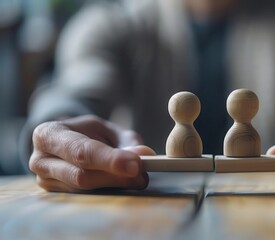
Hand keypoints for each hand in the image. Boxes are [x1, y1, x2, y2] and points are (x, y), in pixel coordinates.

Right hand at [29, 115, 155, 191]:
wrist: (68, 142)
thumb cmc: (88, 133)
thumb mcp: (107, 129)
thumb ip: (126, 141)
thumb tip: (144, 154)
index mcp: (49, 134)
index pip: (80, 151)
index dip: (109, 159)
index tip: (135, 164)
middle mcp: (41, 160)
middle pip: (81, 175)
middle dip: (115, 176)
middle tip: (141, 173)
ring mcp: (46, 182)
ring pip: (85, 190)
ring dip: (115, 184)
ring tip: (137, 177)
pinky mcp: (56, 196)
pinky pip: (86, 198)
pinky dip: (109, 191)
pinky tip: (123, 183)